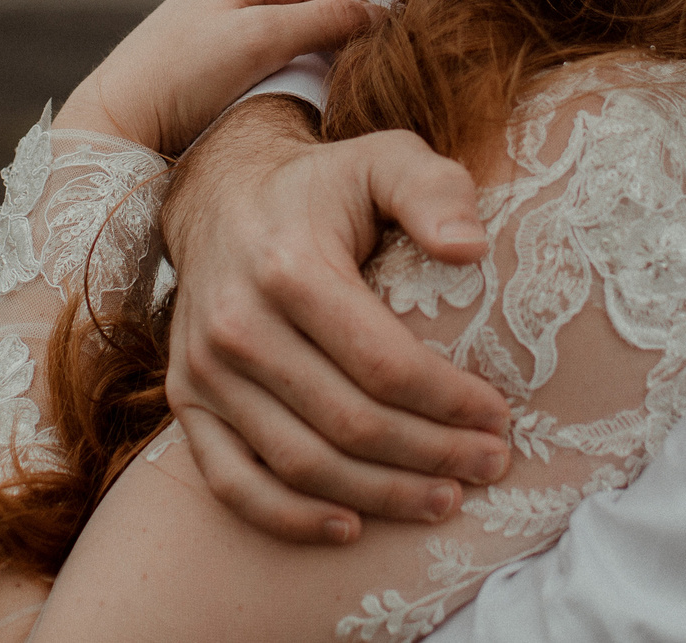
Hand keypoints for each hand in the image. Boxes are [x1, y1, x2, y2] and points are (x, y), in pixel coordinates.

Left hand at [55, 0, 378, 155]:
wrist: (123, 117)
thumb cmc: (184, 73)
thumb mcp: (262, 40)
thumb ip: (327, 21)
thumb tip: (383, 16)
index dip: (364, 29)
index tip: (388, 70)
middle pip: (326, 5)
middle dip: (344, 38)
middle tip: (370, 81)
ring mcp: (241, 4)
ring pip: (311, 28)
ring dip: (327, 54)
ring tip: (345, 86)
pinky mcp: (234, 39)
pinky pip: (290, 46)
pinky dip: (307, 62)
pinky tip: (319, 81)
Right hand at [161, 99, 512, 542]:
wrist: (220, 195)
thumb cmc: (323, 187)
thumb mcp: (383, 159)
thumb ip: (433, 190)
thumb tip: (471, 249)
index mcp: (289, 266)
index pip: (383, 362)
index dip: (448, 401)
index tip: (499, 415)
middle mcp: (236, 323)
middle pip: (349, 422)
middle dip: (430, 454)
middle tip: (491, 464)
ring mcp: (204, 368)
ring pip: (300, 462)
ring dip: (380, 494)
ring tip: (444, 499)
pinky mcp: (186, 399)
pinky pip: (232, 482)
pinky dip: (290, 518)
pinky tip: (351, 526)